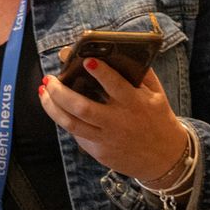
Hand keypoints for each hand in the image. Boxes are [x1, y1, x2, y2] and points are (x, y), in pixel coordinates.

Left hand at [40, 57, 190, 181]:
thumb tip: (119, 51)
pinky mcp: (100, 153)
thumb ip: (141, 74)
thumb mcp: (157, 94)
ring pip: (71, 124)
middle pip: (82, 107)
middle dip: (60, 92)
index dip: (100, 72)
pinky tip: (58, 108)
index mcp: (135, 103)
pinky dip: (65, 120)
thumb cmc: (159, 118)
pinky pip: (78, 135)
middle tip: (49, 78)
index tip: (86, 59)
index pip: (116, 85)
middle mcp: (119, 122)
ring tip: (43, 92)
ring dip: (51, 107)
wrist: (166, 158)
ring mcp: (107, 139)